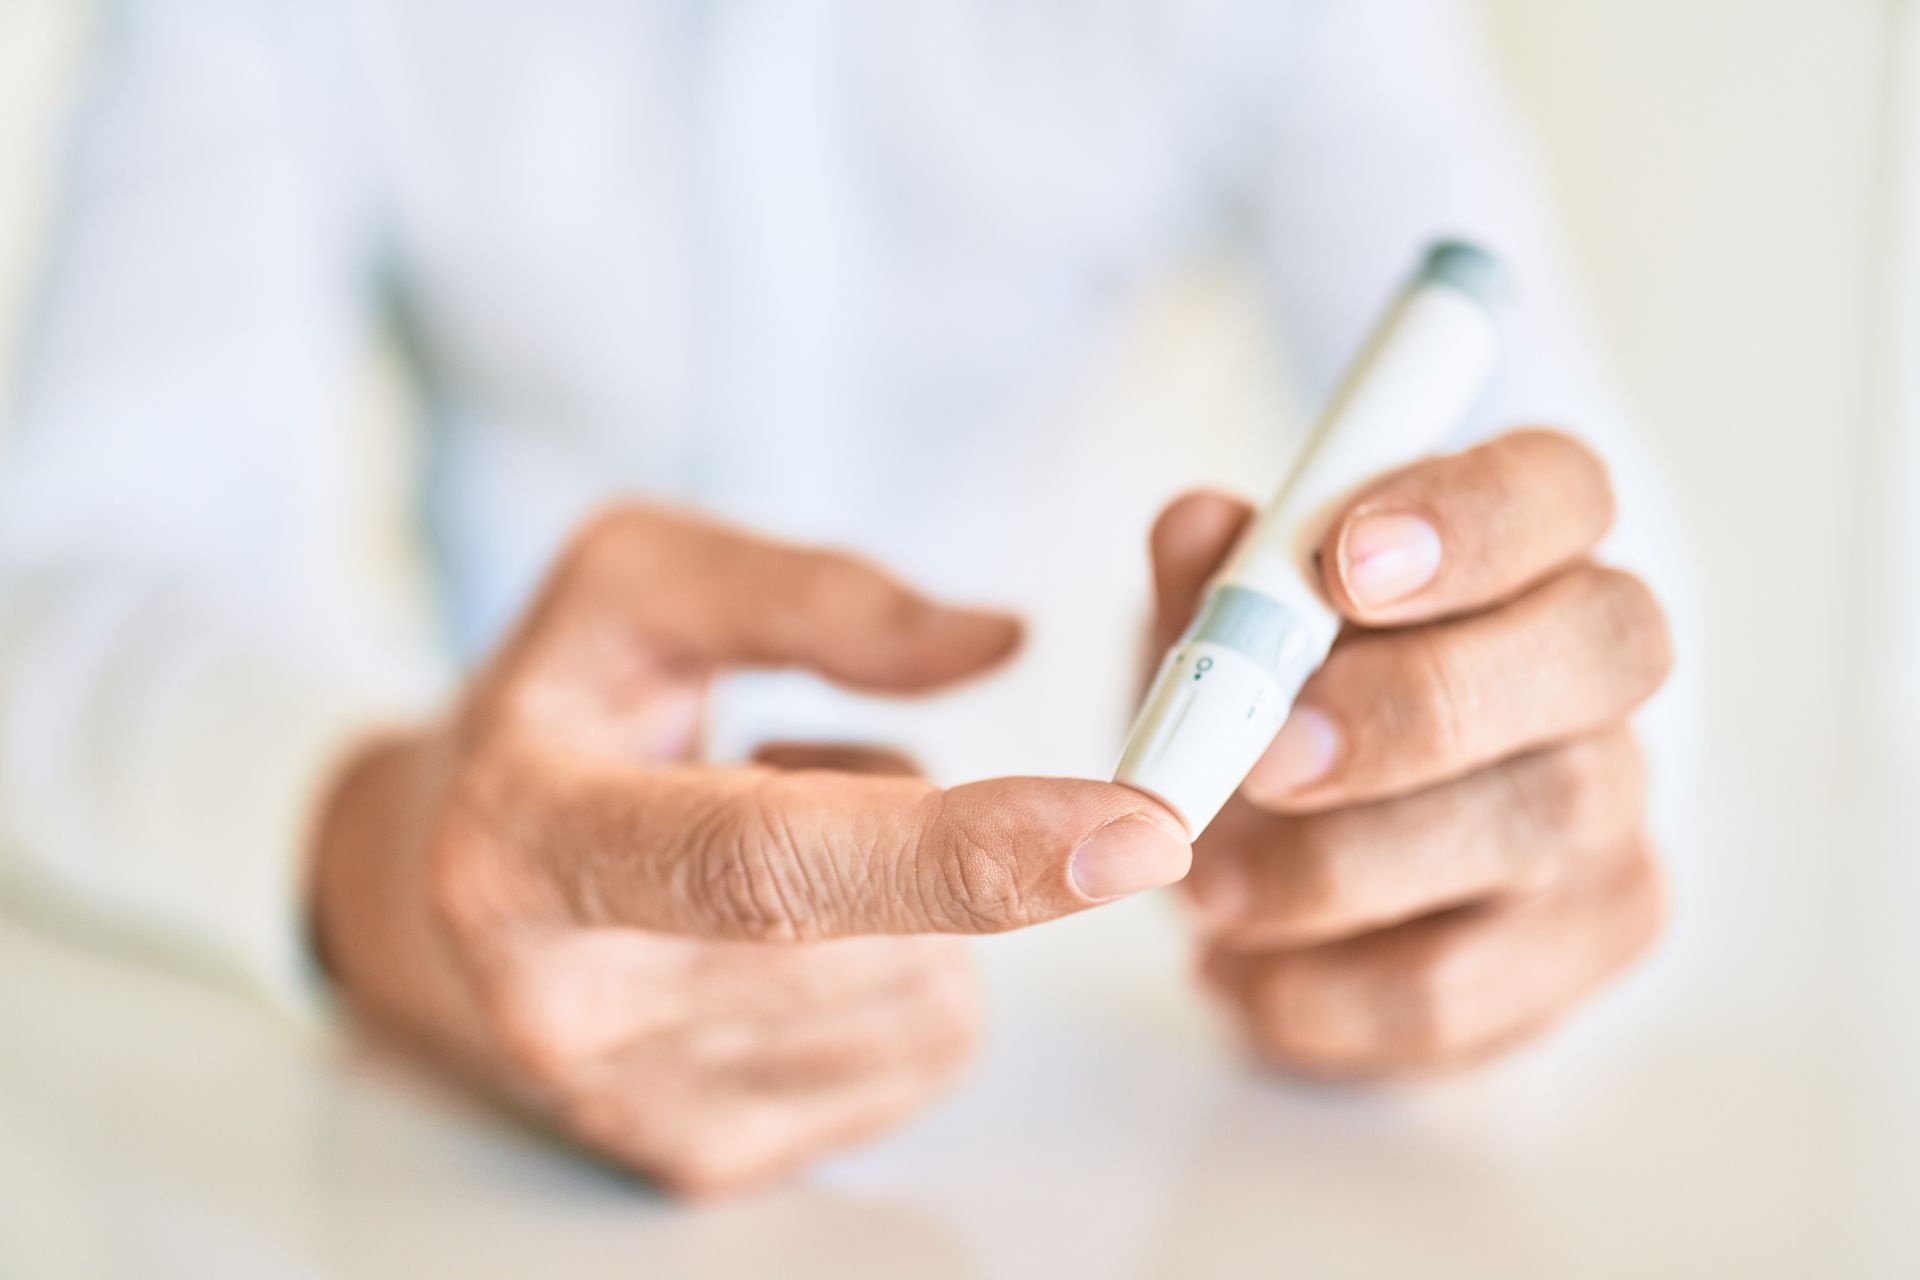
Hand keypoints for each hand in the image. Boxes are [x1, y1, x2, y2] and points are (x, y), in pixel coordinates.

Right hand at [312, 506, 1189, 1195]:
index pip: (765, 863)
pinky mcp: (704, 1161)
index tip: (1137, 829)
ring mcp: (637, 1107)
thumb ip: (814, 594)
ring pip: (933, 1000)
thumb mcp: (635, 583)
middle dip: (920, 834)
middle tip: (790, 771)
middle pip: (884, 937)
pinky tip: (788, 938)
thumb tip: (998, 643)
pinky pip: (923, 1059)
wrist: (442, 890)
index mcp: (530, 841)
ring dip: (911, 903)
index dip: (960, 849)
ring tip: (771, 852)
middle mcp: (570, 1005)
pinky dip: (903, 973)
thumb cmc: (557, 717)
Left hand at [1152, 430, 1670, 1077]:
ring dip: (1344, 864)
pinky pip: (1470, 982)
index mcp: (1524, 549)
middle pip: (1602, 645)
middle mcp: (1597, 670)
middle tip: (1267, 757)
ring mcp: (1613, 811)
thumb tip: (1197, 530)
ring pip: (1539, 818)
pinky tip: (1239, 973)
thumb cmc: (1274, 712)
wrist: (1288, 874)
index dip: (1473, 517)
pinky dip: (1325, 988)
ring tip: (1212, 889)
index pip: (1560, 489)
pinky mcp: (1588, 942)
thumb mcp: (1221, 634)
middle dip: (1422, 700)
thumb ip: (1215, 583)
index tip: (1345, 563)